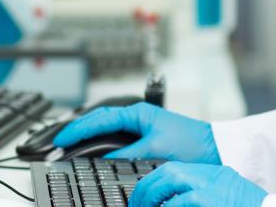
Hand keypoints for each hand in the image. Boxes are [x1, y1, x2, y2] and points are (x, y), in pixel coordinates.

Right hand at [52, 102, 221, 162]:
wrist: (218, 150)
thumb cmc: (193, 144)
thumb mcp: (157, 150)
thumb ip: (129, 155)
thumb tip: (106, 162)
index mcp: (138, 113)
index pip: (99, 119)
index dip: (77, 130)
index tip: (60, 140)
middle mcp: (138, 116)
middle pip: (98, 120)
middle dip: (77, 130)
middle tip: (58, 143)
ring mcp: (141, 127)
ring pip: (106, 129)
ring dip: (88, 136)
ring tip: (71, 146)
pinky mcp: (147, 139)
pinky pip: (117, 139)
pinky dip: (102, 144)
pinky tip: (96, 153)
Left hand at [130, 162, 265, 206]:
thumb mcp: (223, 196)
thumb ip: (199, 195)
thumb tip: (171, 203)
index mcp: (211, 174)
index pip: (173, 170)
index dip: (152, 184)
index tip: (141, 198)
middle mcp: (209, 176)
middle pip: (167, 173)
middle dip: (146, 190)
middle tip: (136, 206)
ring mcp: (208, 187)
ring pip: (169, 183)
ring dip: (151, 199)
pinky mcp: (206, 200)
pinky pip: (178, 203)